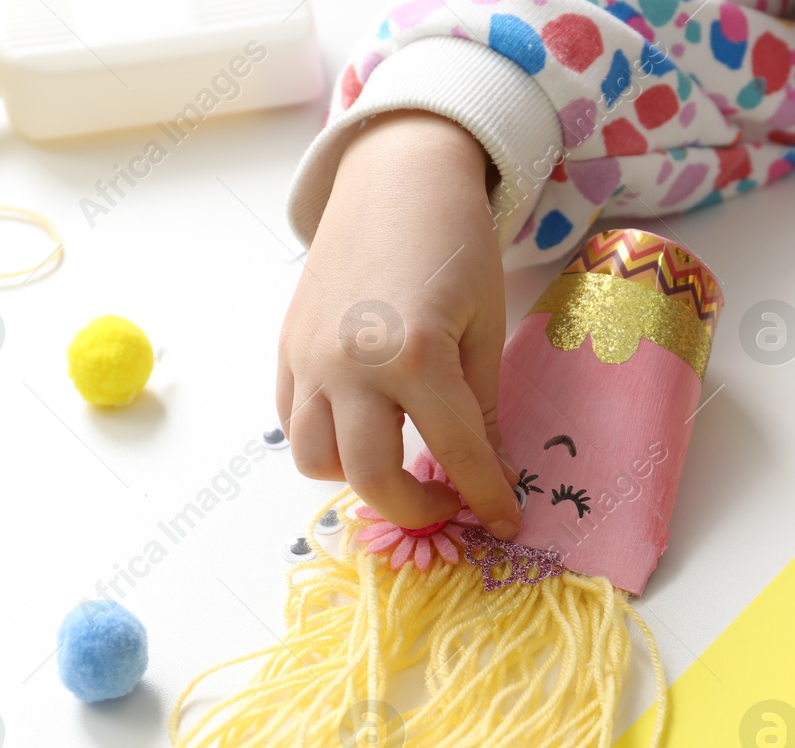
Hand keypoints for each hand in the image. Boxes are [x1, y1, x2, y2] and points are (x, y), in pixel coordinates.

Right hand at [277, 111, 519, 538]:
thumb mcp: (485, 326)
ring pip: (315, 459)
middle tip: (448, 503)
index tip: (506, 523)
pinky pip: (293, 422)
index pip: (456, 453)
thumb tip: (493, 474)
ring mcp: (311, 358)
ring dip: (359, 478)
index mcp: (415, 354)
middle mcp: (352, 364)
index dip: (487, 497)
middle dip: (415, 509)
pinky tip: (362, 430)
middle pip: (370, 478)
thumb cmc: (454, 243)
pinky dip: (324, 443)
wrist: (395, 176)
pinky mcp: (288, 347)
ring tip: (399, 462)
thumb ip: (482, 407)